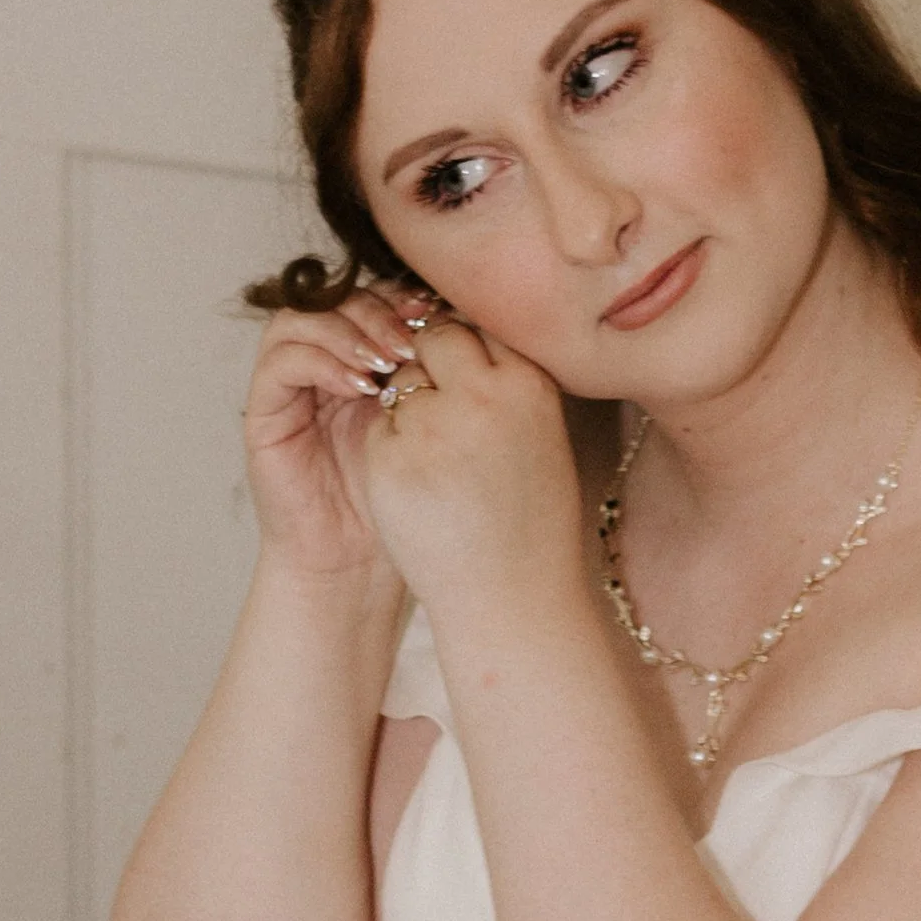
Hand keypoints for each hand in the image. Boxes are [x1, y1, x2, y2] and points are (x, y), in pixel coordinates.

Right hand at [242, 288, 433, 579]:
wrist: (356, 565)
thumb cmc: (402, 504)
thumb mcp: (429, 427)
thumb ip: (435, 374)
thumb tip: (469, 320)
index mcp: (362, 360)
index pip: (374, 297)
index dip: (402, 297)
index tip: (440, 317)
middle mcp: (321, 365)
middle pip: (336, 297)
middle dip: (377, 310)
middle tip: (411, 339)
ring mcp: (288, 386)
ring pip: (301, 318)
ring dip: (347, 331)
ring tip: (385, 361)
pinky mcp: (263, 411)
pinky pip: (281, 361)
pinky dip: (320, 362)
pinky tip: (357, 386)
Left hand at [356, 317, 582, 623]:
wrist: (511, 598)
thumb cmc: (531, 521)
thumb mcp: (540, 437)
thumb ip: (507, 384)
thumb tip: (466, 334)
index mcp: (529, 384)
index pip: (483, 323)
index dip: (470, 347)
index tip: (468, 374)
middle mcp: (482, 396)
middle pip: (435, 337)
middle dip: (431, 364)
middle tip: (445, 411)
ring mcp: (432, 427)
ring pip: (403, 381)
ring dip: (410, 408)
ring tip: (441, 462)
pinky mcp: (390, 459)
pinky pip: (380, 426)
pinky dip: (391, 448)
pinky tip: (418, 486)